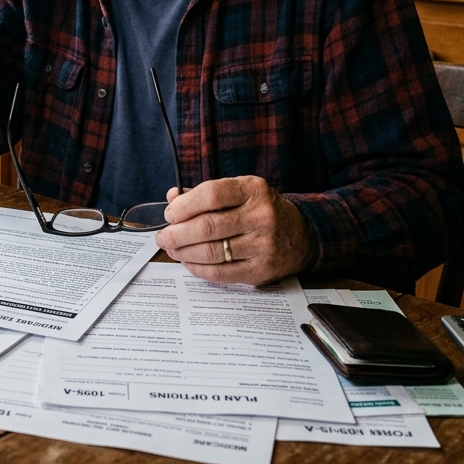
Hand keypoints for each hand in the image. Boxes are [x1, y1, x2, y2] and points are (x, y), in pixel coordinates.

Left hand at [154, 176, 316, 285]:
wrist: (301, 235)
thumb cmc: (261, 209)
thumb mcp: (240, 191)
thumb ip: (205, 193)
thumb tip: (172, 198)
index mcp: (252, 190)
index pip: (211, 195)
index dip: (184, 205)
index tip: (170, 214)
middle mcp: (261, 216)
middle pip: (207, 226)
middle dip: (177, 233)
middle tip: (162, 237)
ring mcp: (263, 245)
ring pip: (211, 252)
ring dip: (183, 252)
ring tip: (172, 249)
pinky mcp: (261, 270)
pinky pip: (221, 273)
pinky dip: (198, 269)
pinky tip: (188, 262)